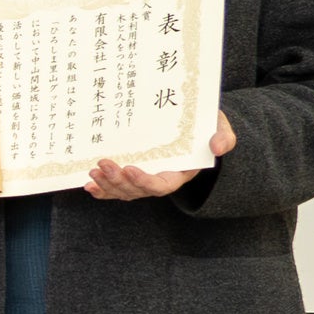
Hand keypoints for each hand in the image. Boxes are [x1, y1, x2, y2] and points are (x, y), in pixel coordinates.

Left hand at [87, 110, 236, 201]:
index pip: (161, 185)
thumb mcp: (220, 127)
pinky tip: (89, 184)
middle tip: (102, 166)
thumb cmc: (206, 126)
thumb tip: (219, 146)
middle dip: (119, 181)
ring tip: (93, 172)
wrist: (194, 124)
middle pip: (137, 190)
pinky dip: (102, 189)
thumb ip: (223, 137)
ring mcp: (145, 178)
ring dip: (107, 184)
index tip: (130, 169)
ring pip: (124, 190)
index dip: (145, 181)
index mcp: (180, 173)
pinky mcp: (132, 173)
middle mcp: (160, 179)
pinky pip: (116, 187)